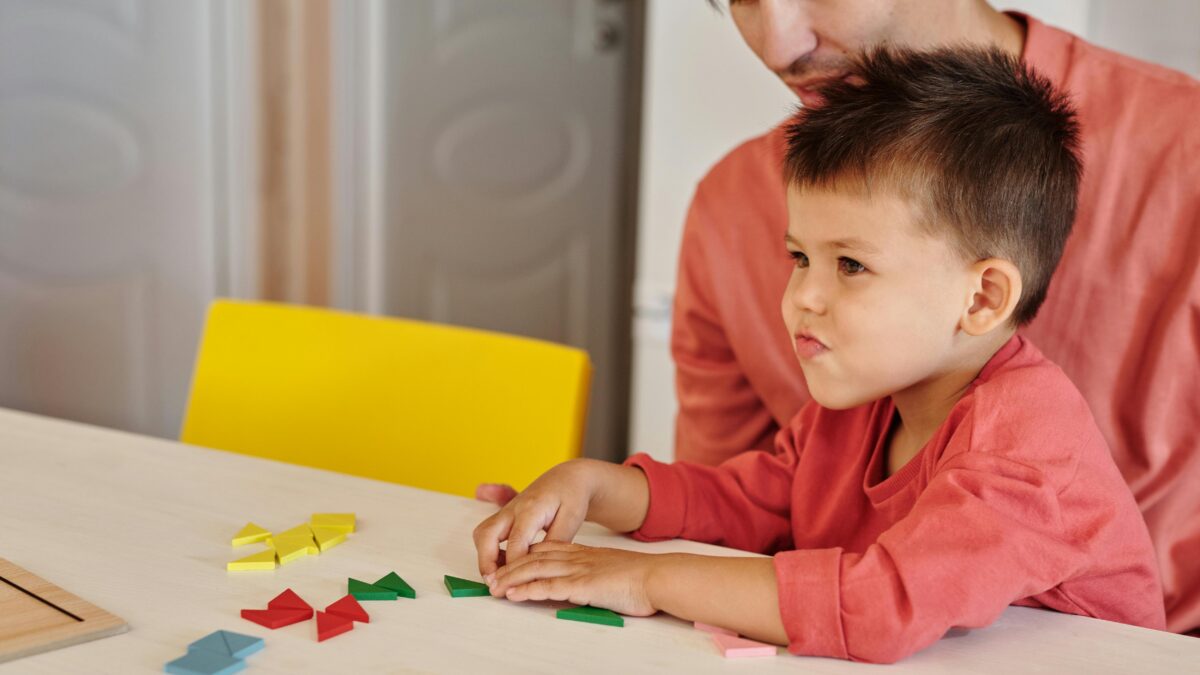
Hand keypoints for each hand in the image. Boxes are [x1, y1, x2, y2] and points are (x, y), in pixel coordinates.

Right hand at [473, 460, 597, 576]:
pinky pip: (487, 534)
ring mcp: (506, 511)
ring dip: (484, 557)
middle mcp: (513, 509)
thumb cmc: (572, 496)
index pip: (515, 541)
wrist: (567, 478)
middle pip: (486, 535)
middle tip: (495, 585)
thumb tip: (540, 564)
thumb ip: (556, 540)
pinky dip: (488, 551)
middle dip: (486, 562)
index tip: (516, 585)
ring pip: (482, 534)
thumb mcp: (572, 518)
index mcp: (532, 508)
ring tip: (498, 579)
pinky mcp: (505, 516)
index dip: (513, 566)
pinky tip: (503, 567)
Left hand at [485, 542, 658, 616]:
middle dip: (510, 568)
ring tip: (493, 588)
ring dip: (512, 580)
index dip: (525, 555)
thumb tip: (587, 586)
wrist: (658, 577)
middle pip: (535, 559)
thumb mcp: (613, 571)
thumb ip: (596, 576)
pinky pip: (550, 587)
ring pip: (536, 571)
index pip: (547, 549)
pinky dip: (528, 591)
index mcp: (585, 553)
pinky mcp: (583, 585)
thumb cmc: (642, 580)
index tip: (508, 562)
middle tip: (492, 578)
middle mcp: (578, 558)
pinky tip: (514, 595)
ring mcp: (579, 570)